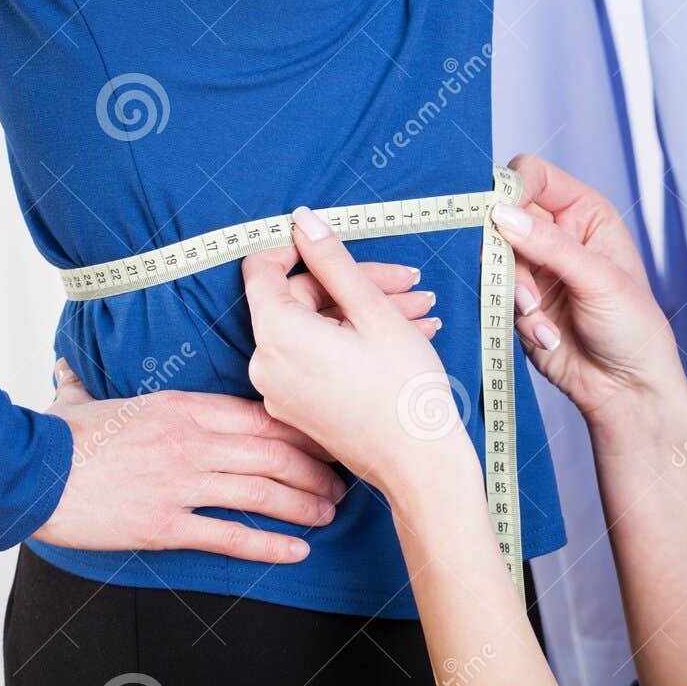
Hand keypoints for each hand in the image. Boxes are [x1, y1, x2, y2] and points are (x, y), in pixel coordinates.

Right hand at [33, 260, 440, 561]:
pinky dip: (269, 544)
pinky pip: (230, 535)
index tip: (329, 435)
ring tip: (329, 514)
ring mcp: (181, 483)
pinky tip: (296, 550)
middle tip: (342, 482)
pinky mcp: (165, 524)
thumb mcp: (84, 398)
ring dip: (304, 505)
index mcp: (184, 407)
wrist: (24, 474)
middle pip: (276, 452)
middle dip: (317, 469)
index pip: (263, 413)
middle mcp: (192, 442)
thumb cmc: (55, 438)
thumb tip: (69, 366)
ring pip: (263, 492)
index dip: (304, 426)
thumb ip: (90, 381)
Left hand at [241, 208, 478, 500]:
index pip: (263, 268)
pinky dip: (355, 344)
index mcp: (277, 333)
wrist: (421, 465)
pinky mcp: (300, 410)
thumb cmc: (404, 388)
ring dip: (365, 314)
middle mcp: (266, 364)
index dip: (302, 248)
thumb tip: (301, 220)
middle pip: (301, 301)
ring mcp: (281, 392)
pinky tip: (406, 338)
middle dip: (356, 285)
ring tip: (422, 313)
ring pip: (317, 331)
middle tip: (411, 285)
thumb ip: (332, 260)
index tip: (341, 246)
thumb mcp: (372, 310)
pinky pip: (319, 361)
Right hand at [490, 154, 686, 430]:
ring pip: (492, 258)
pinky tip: (546, 335)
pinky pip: (493, 294)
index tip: (499, 217)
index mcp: (584, 211)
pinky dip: (515, 316)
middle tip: (522, 283)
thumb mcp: (599, 279)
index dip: (512, 189)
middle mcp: (555, 233)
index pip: (533, 175)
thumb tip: (501, 215)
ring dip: (513, 290)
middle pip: (502, 215)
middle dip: (506, 251)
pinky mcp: (516, 301)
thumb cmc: (633, 327)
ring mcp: (533, 267)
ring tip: (541, 317)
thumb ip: (550, 245)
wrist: (625, 388)